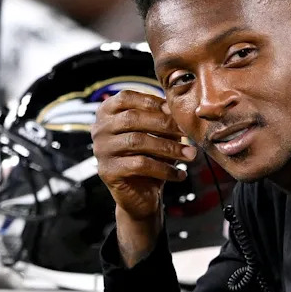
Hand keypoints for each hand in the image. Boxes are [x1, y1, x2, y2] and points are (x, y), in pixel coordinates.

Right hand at [92, 90, 195, 221]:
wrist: (140, 194)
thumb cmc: (150, 156)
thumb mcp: (156, 133)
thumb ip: (162, 118)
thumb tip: (177, 109)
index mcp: (107, 112)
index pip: (126, 97)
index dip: (151, 101)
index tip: (174, 109)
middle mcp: (99, 129)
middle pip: (132, 118)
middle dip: (164, 123)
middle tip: (187, 132)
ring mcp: (101, 150)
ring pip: (138, 141)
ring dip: (169, 148)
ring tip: (190, 155)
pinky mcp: (108, 171)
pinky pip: (140, 165)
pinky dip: (164, 169)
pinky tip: (180, 174)